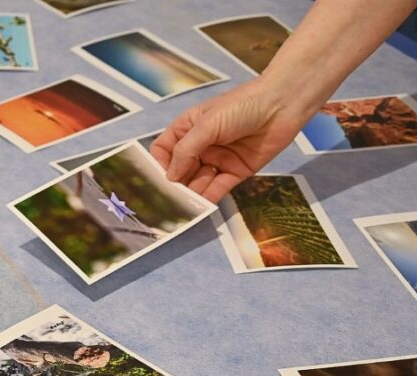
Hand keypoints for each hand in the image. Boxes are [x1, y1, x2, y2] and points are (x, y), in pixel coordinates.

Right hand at [150, 78, 314, 201]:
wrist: (283, 104)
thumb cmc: (243, 105)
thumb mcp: (207, 124)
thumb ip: (186, 151)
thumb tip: (169, 177)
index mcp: (189, 128)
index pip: (165, 150)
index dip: (159, 164)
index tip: (157, 178)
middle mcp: (201, 145)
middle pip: (180, 170)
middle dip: (175, 184)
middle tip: (170, 199)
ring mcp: (218, 159)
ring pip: (197, 182)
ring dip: (191, 193)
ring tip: (185, 205)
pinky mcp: (236, 171)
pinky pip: (218, 188)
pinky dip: (209, 197)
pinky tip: (202, 205)